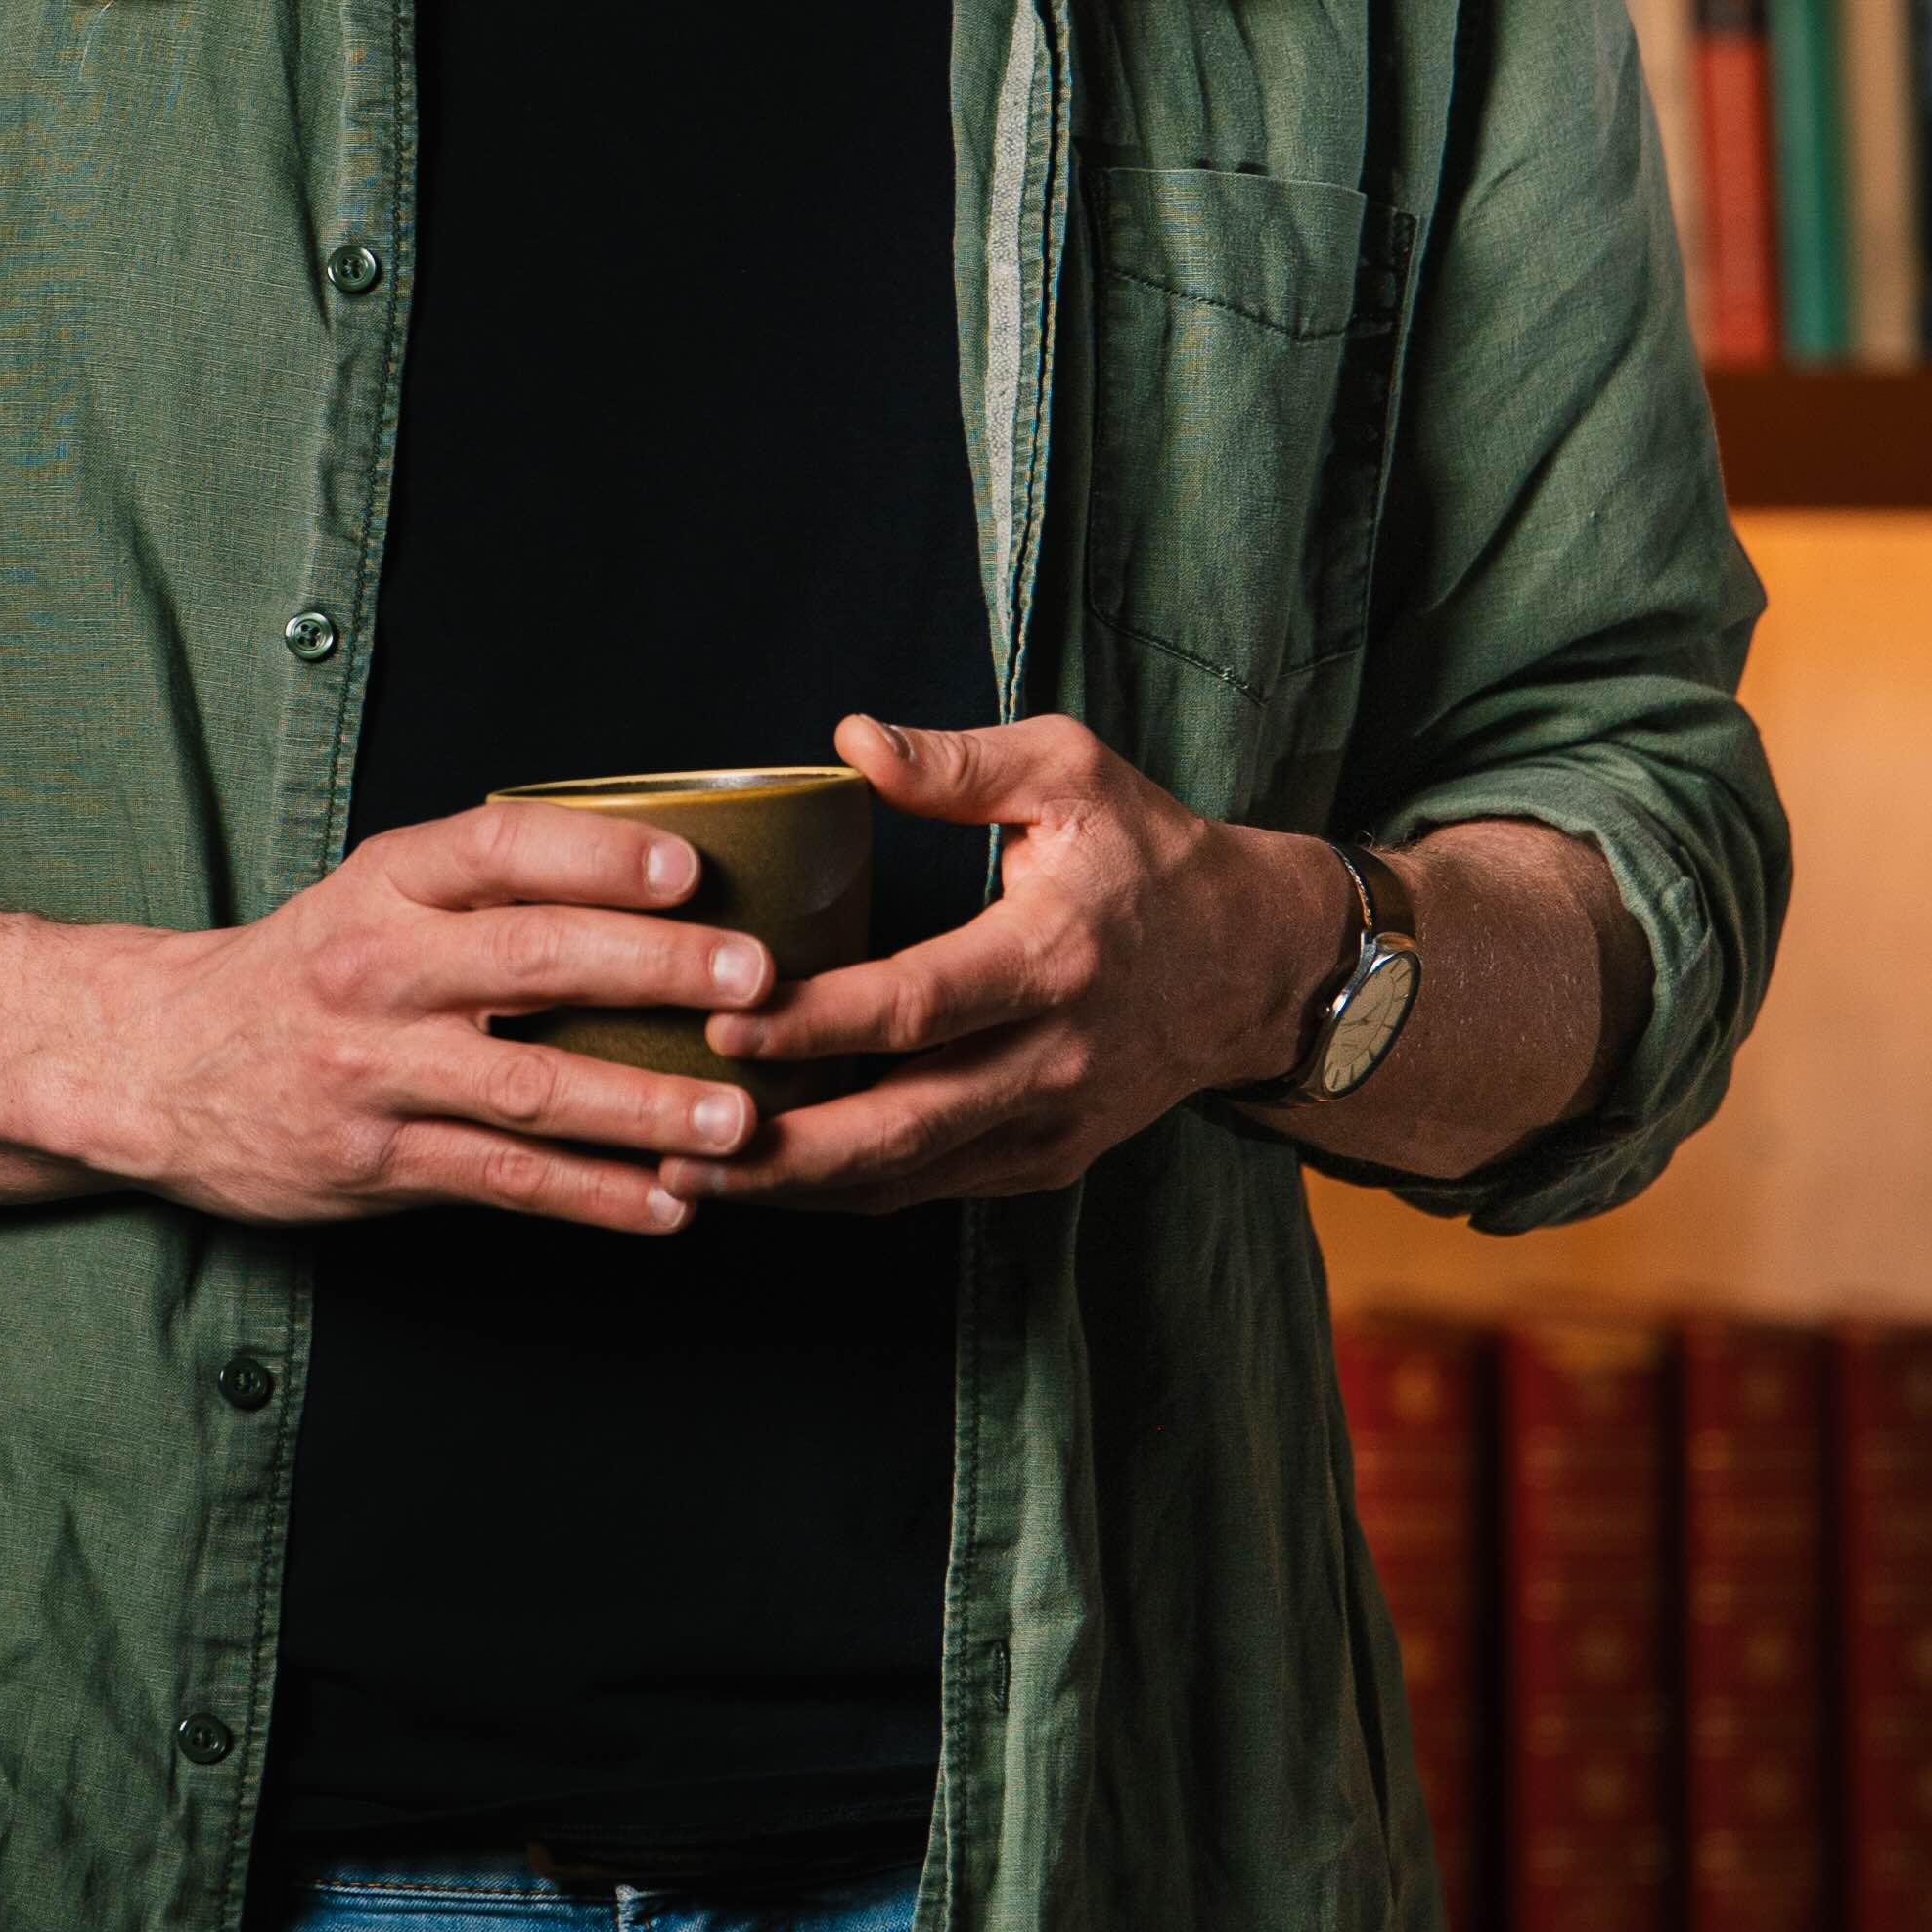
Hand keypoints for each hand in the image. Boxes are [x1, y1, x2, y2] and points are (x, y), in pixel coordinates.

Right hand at [81, 801, 778, 1234]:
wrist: (158, 1064)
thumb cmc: (304, 970)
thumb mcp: (373, 895)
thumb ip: (487, 889)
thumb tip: (660, 875)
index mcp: (386, 885)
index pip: (499, 848)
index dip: (599, 854)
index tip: (691, 868)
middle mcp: (379, 970)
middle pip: (533, 962)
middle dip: (656, 970)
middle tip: (756, 982)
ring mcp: (377, 1073)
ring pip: (530, 1089)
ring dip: (645, 1109)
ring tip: (736, 1121)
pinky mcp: (378, 1162)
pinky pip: (505, 1182)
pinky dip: (594, 1197)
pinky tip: (669, 1205)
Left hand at [678, 713, 1348, 1212]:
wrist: (1255, 965)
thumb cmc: (1151, 854)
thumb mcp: (1073, 772)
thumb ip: (960, 761)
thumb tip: (851, 740)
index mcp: (1054, 955)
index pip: (918, 1006)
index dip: (817, 1024)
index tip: (726, 1020)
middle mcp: (1055, 1056)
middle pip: (902, 1125)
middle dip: (782, 1145)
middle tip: (675, 1137)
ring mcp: (1053, 1122)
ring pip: (908, 1178)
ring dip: (796, 1186)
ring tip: (690, 1173)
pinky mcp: (1047, 1160)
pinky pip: (932, 1189)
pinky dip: (847, 1190)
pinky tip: (767, 1176)